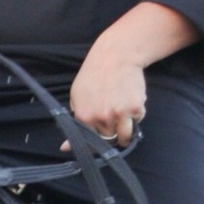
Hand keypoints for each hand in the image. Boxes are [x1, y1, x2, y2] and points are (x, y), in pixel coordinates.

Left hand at [70, 28, 149, 144]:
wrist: (115, 55)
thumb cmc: (94, 74)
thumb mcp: (76, 97)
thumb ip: (73, 123)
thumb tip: (65, 148)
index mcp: (84, 116)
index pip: (89, 143)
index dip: (96, 145)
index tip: (100, 143)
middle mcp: (101, 118)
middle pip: (108, 141)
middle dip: (111, 135)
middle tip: (112, 120)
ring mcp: (119, 114)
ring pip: (124, 136)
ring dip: (125, 132)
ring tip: (123, 117)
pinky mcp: (135, 108)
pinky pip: (137, 121)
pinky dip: (136, 115)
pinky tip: (130, 100)